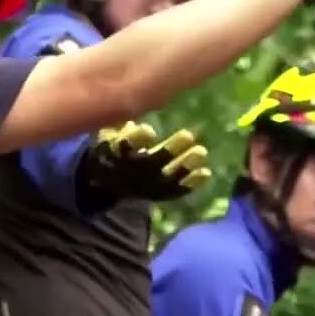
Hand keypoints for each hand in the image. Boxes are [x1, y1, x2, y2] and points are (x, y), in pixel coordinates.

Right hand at [79, 121, 211, 201]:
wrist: (108, 181)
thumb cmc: (113, 147)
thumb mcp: (109, 132)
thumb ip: (121, 125)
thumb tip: (132, 121)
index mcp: (113, 153)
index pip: (123, 146)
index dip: (136, 140)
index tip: (150, 132)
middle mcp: (130, 172)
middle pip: (150, 163)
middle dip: (169, 150)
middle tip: (188, 134)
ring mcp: (144, 186)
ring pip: (165, 178)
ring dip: (184, 166)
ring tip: (201, 151)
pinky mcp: (156, 195)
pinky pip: (174, 191)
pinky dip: (190, 183)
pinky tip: (206, 172)